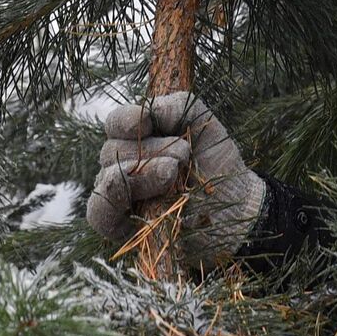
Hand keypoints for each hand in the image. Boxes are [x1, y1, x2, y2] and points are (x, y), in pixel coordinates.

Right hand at [85, 91, 265, 268]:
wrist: (238, 205)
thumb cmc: (217, 163)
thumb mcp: (203, 124)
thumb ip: (176, 106)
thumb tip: (146, 110)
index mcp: (137, 140)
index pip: (114, 125)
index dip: (124, 120)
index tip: (147, 121)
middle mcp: (123, 166)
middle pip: (110, 151)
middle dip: (149, 149)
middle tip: (185, 155)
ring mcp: (121, 198)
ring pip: (106, 180)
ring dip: (141, 173)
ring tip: (173, 173)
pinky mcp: (124, 229)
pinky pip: (98, 215)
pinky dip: (115, 201)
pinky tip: (153, 196)